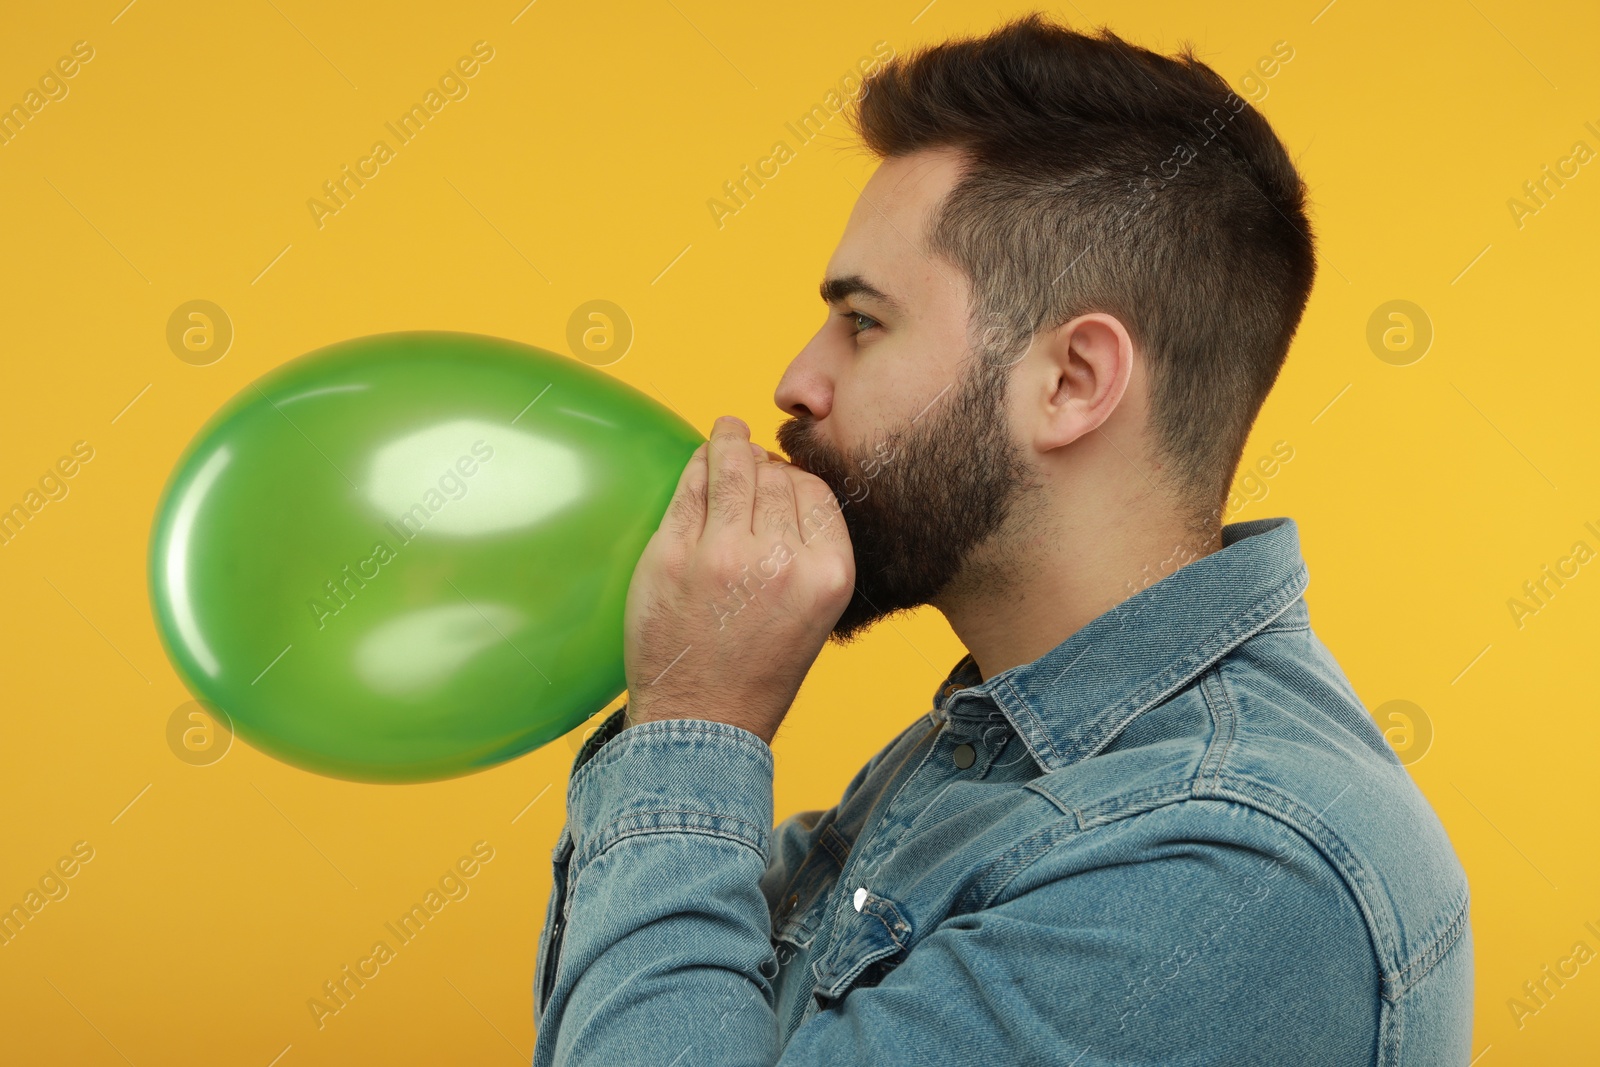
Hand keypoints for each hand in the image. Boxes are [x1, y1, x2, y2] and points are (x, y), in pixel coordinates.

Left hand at [621, 415, 854, 745]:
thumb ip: (808, 550)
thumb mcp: (814, 613)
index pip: (815, 492)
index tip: (779, 475)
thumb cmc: (759, 669)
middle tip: (747, 458)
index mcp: (828, 573)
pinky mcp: (673, 554)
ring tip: (725, 431)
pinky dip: (695, 468)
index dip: (794, 478)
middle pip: (775, 476)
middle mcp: (781, 559)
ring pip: (732, 469)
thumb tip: (784, 481)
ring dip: (728, 442)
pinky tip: (699, 461)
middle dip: (761, 464)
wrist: (704, 721)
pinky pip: (689, 489)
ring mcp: (723, 554)